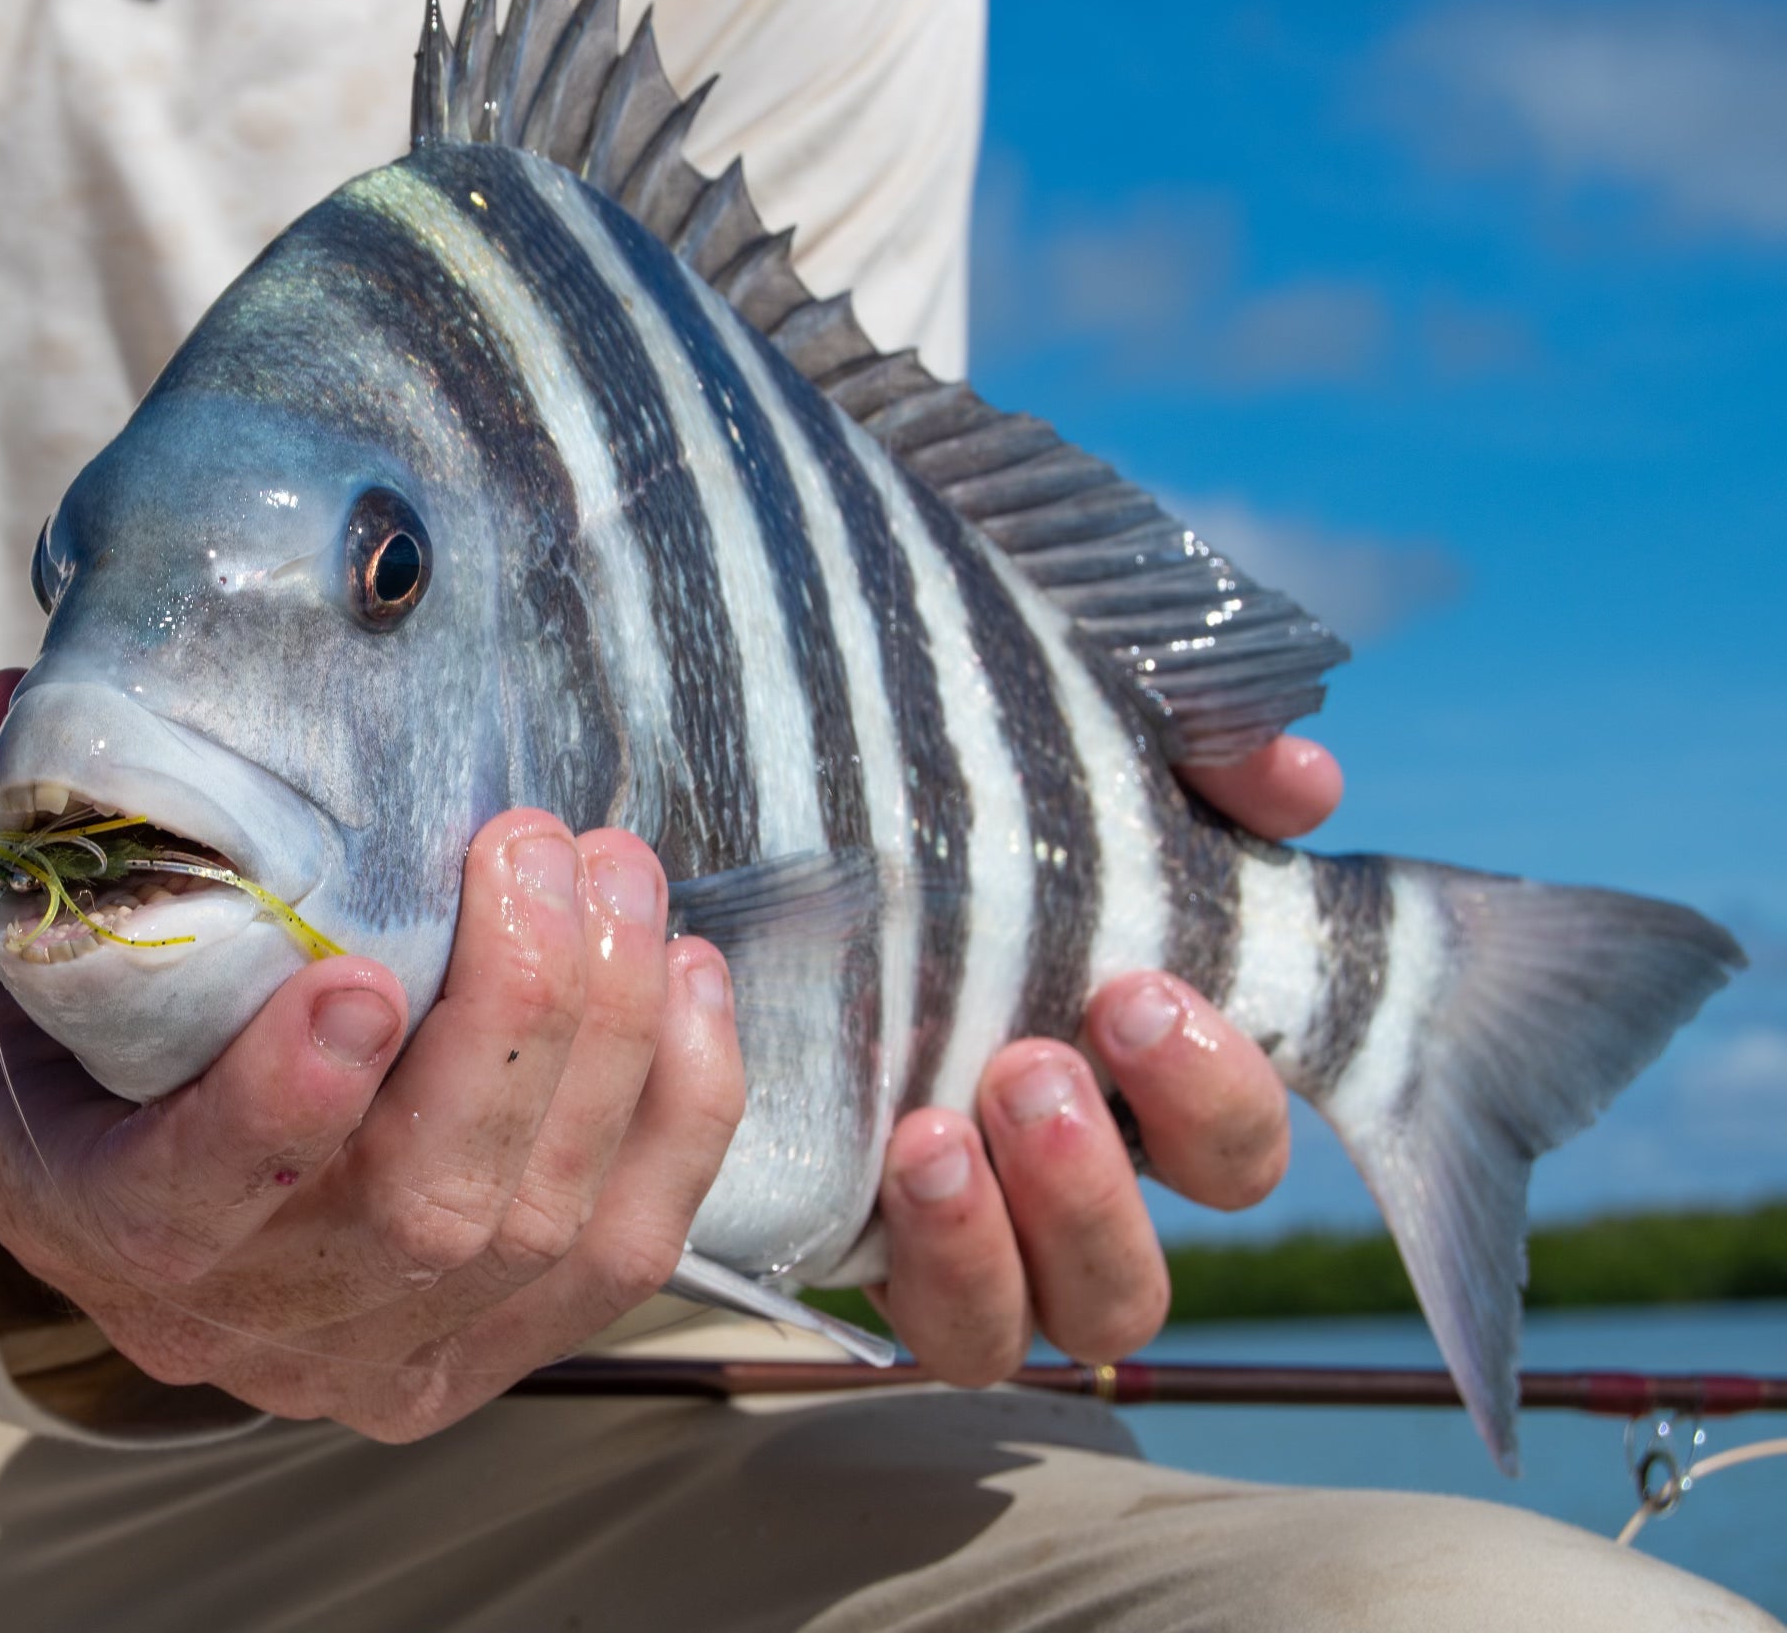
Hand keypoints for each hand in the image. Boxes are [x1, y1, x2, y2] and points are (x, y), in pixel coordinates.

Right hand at [0, 670, 745, 1441]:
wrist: (134, 1210)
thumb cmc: (82, 1059)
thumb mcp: (16, 956)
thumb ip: (19, 838)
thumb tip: (16, 702)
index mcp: (102, 1222)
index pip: (189, 1203)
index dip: (283, 1109)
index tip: (360, 978)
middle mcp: (251, 1322)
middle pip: (421, 1211)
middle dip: (515, 1014)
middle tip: (539, 843)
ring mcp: (385, 1357)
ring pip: (542, 1226)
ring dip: (612, 1037)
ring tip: (621, 876)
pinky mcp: (498, 1352)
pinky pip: (625, 1256)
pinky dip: (681, 1112)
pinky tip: (687, 980)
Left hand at [868, 736, 1338, 1382]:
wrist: (749, 783)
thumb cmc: (944, 768)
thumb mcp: (1064, 720)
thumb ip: (1200, 744)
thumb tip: (1298, 780)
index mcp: (1129, 1074)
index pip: (1233, 1139)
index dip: (1216, 1089)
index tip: (1139, 988)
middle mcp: (1054, 1175)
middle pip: (1135, 1277)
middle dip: (1094, 1185)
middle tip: (1028, 1066)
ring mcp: (955, 1229)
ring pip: (1028, 1326)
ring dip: (1000, 1244)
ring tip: (934, 1134)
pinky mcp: (851, 1240)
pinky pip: (916, 1321)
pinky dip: (918, 1264)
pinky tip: (876, 1160)